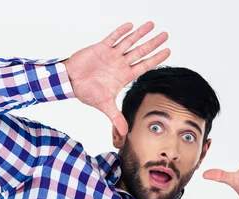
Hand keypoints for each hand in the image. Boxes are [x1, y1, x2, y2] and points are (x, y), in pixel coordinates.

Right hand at [63, 21, 170, 135]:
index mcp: (124, 76)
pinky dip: (121, 32)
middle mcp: (120, 64)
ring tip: (152, 25)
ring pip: (129, 42)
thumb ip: (116, 117)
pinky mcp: (100, 48)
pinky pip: (113, 38)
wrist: (70, 82)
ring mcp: (111, 55)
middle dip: (153, 43)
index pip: (144, 65)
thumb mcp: (104, 105)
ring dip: (140, 33)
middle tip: (166, 35)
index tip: (168, 51)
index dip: (156, 58)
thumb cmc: (86, 92)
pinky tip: (131, 25)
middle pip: (141, 52)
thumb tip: (124, 133)